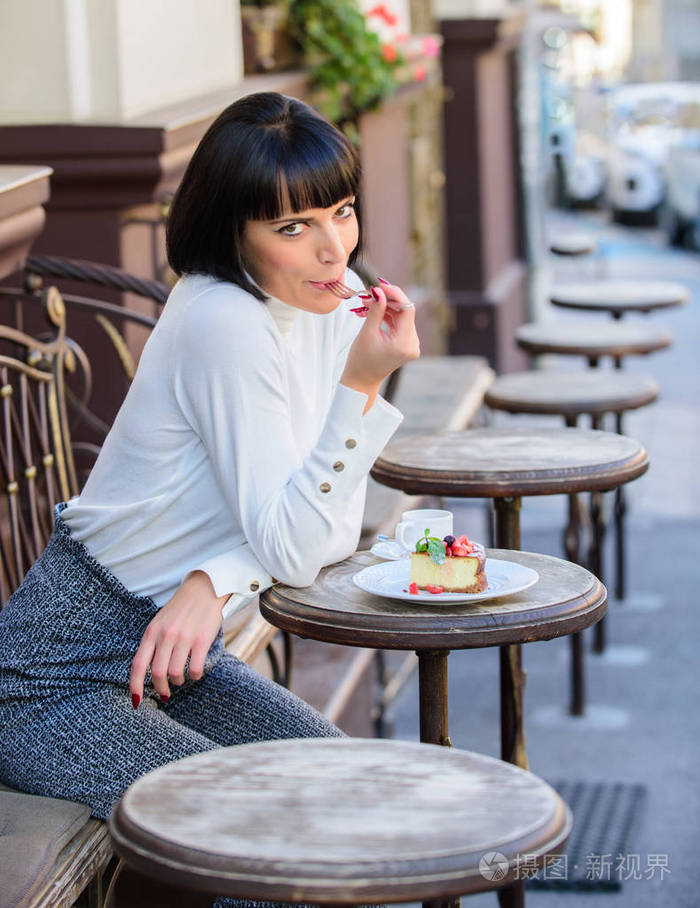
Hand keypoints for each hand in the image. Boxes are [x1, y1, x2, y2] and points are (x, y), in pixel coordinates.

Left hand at [129, 571, 228, 706]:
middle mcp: (165, 635)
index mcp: (152, 632)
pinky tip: (195, 672)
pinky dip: (195, 676)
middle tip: (165, 694)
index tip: (136, 700)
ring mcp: (184, 638)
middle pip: (157, 673)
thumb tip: (146, 671)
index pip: (138, 665)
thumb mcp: (160, 622)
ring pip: (176, 673)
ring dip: (178, 681)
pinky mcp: (201, 640)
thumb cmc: (181, 608)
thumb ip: (152, 643)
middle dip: (161, 688)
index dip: (135, 686)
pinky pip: (195, 669)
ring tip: (181, 678)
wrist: (205, 588)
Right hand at [341, 282, 419, 406]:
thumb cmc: (361, 361)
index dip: (395, 294)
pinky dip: (386, 316)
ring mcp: (410, 344)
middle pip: (404, 311)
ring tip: (365, 304)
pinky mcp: (406, 343)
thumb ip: (375, 310)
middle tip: (368, 294)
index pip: (407, 309)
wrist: (362, 381)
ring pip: (400, 316)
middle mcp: (412, 344)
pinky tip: (372, 312)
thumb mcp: (367, 333)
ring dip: (385, 307)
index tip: (380, 285)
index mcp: (404, 343)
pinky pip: (398, 323)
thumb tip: (379, 291)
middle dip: (387, 300)